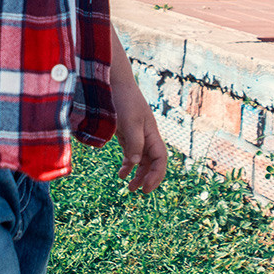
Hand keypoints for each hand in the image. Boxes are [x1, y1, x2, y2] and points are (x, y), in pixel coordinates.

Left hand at [113, 68, 166, 193]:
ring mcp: (136, 135)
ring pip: (141, 160)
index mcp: (152, 133)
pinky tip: (122, 173)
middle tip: (136, 191)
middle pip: (152, 162)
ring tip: (128, 186)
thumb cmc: (124, 100)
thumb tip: (136, 164)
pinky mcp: (125, 134)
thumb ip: (134, 143)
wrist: (113, 83)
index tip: (146, 189)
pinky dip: (128, 165)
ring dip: (137, 174)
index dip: (156, 175)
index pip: (160, 159)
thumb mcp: (130, 122)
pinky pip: (131, 154)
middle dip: (147, 178)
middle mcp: (147, 136)